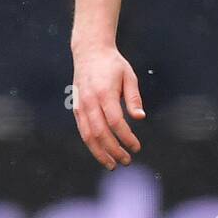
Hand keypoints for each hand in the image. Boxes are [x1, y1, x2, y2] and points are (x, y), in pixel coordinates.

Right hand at [71, 44, 143, 168]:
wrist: (89, 52)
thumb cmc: (113, 65)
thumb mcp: (129, 76)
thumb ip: (134, 98)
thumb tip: (140, 118)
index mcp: (104, 93)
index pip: (115, 122)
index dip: (126, 137)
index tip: (136, 147)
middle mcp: (90, 101)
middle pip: (100, 133)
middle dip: (114, 150)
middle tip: (127, 160)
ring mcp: (81, 106)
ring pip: (88, 136)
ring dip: (100, 153)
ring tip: (113, 165)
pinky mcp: (76, 109)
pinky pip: (82, 131)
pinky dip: (92, 145)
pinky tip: (102, 154)